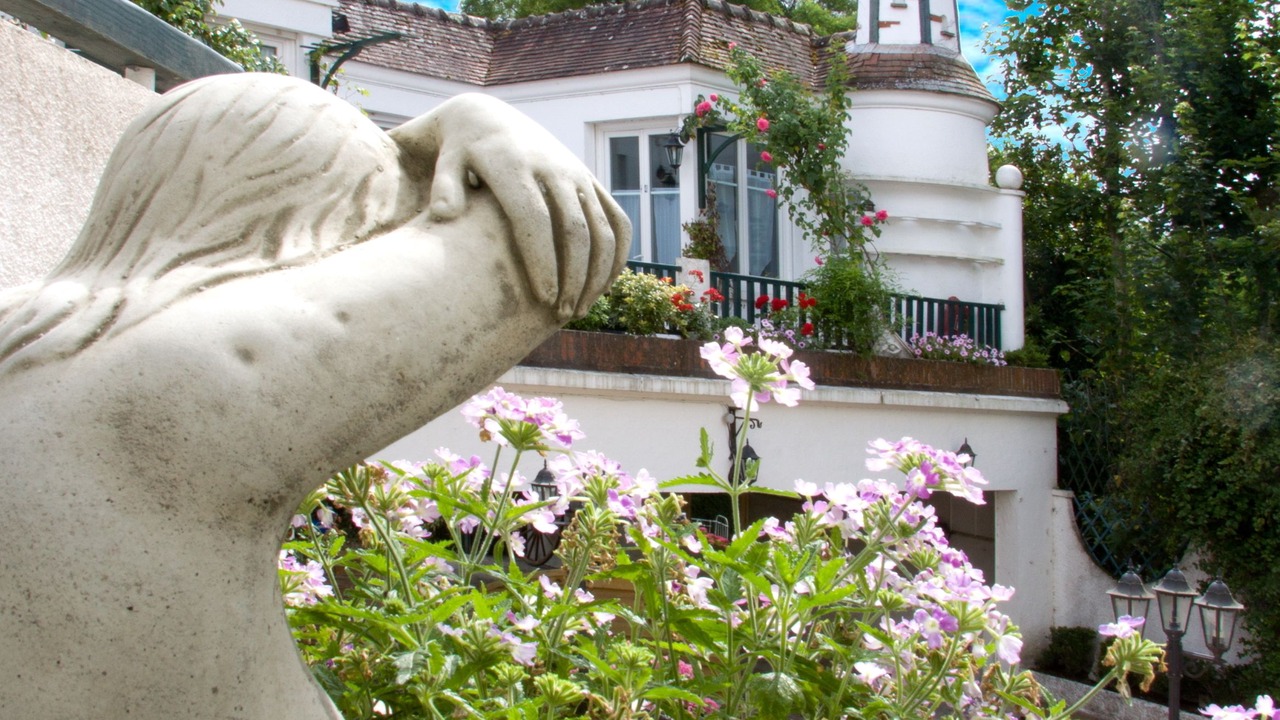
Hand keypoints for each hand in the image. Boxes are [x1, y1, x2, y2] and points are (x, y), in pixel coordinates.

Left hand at [390, 95, 629, 319]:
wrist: (490, 118)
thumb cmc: (461, 153)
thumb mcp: (446, 162)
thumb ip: (444, 187)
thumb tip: (445, 214)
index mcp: (514, 166)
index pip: (535, 219)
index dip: (543, 261)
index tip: (543, 299)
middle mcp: (553, 168)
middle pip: (575, 230)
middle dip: (574, 277)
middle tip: (561, 315)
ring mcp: (577, 174)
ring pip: (603, 229)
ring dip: (597, 274)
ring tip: (579, 309)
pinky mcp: (590, 181)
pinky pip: (618, 220)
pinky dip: (618, 255)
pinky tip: (602, 287)